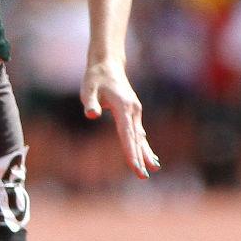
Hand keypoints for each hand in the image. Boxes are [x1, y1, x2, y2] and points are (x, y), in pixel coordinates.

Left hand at [80, 61, 160, 179]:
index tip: (135, 166)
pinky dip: (144, 145)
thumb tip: (91, 114)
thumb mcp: (88, 88)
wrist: (108, 65)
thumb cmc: (95, 78)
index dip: (130, 151)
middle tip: (142, 176)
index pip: (126, 133)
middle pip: (136, 138)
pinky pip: (139, 132)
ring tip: (152, 170)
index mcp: (123, 106)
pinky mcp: (134, 113)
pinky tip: (150, 157)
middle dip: (139, 157)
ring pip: (140, 136)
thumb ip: (90, 102)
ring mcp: (135, 111)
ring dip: (145, 153)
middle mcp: (133, 110)